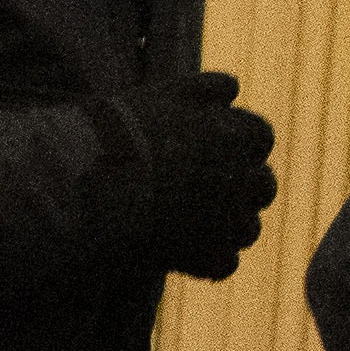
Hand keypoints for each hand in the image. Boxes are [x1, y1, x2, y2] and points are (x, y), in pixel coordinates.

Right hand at [121, 73, 277, 281]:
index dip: (239, 141)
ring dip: (229, 224)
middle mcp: (241, 180)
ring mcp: (226, 223)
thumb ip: (205, 87)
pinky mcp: (206, 259)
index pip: (261, 136)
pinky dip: (208, 258)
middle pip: (264, 186)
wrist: (85, 185)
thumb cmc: (120, 133)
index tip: (213, 146)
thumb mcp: (163, 94)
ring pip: (249, 228)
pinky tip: (182, 249)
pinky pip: (225, 263)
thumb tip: (233, 90)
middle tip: (205, 187)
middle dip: (242, 185)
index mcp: (235, 137)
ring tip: (193, 222)